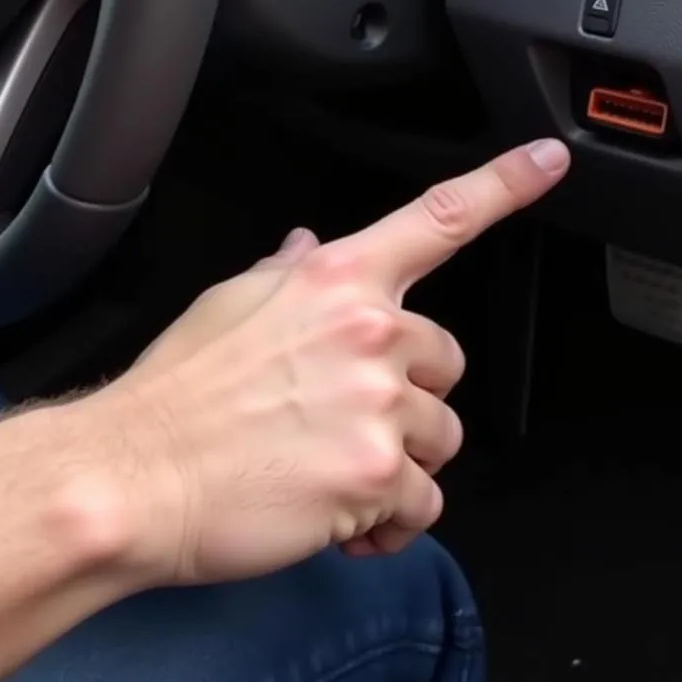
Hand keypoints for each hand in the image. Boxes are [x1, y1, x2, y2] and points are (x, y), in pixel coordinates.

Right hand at [85, 139, 569, 587]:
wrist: (132, 478)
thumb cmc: (177, 394)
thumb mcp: (230, 305)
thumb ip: (290, 275)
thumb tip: (311, 245)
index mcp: (338, 280)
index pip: (440, 218)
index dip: (505, 183)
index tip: (549, 159)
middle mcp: (370, 332)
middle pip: (447, 362)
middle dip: (410, 395)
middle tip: (347, 419)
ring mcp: (378, 404)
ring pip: (441, 438)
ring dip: (400, 461)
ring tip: (333, 471)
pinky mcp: (376, 476)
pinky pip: (424, 504)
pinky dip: (391, 521)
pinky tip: (345, 520)